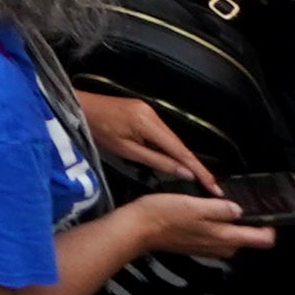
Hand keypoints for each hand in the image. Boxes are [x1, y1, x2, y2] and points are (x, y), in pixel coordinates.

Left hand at [77, 89, 214, 190]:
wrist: (80, 107)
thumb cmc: (98, 130)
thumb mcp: (126, 150)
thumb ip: (157, 161)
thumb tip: (185, 172)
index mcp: (148, 123)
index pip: (181, 150)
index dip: (199, 170)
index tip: (214, 186)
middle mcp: (153, 114)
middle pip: (180, 144)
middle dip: (196, 166)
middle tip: (212, 187)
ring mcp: (150, 111)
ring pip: (173, 139)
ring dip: (185, 158)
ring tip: (201, 179)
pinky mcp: (145, 112)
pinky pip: (163, 134)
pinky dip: (172, 148)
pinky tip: (179, 161)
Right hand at [116, 186, 273, 263]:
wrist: (136, 230)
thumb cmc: (165, 214)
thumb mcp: (195, 205)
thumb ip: (220, 208)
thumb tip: (240, 210)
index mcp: (225, 237)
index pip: (262, 240)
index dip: (269, 226)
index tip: (265, 211)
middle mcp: (220, 247)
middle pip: (247, 239)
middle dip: (249, 224)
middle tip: (241, 202)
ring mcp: (207, 248)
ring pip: (231, 238)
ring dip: (232, 225)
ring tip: (224, 204)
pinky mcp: (195, 246)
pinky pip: (216, 238)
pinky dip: (217, 227)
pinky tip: (205, 213)